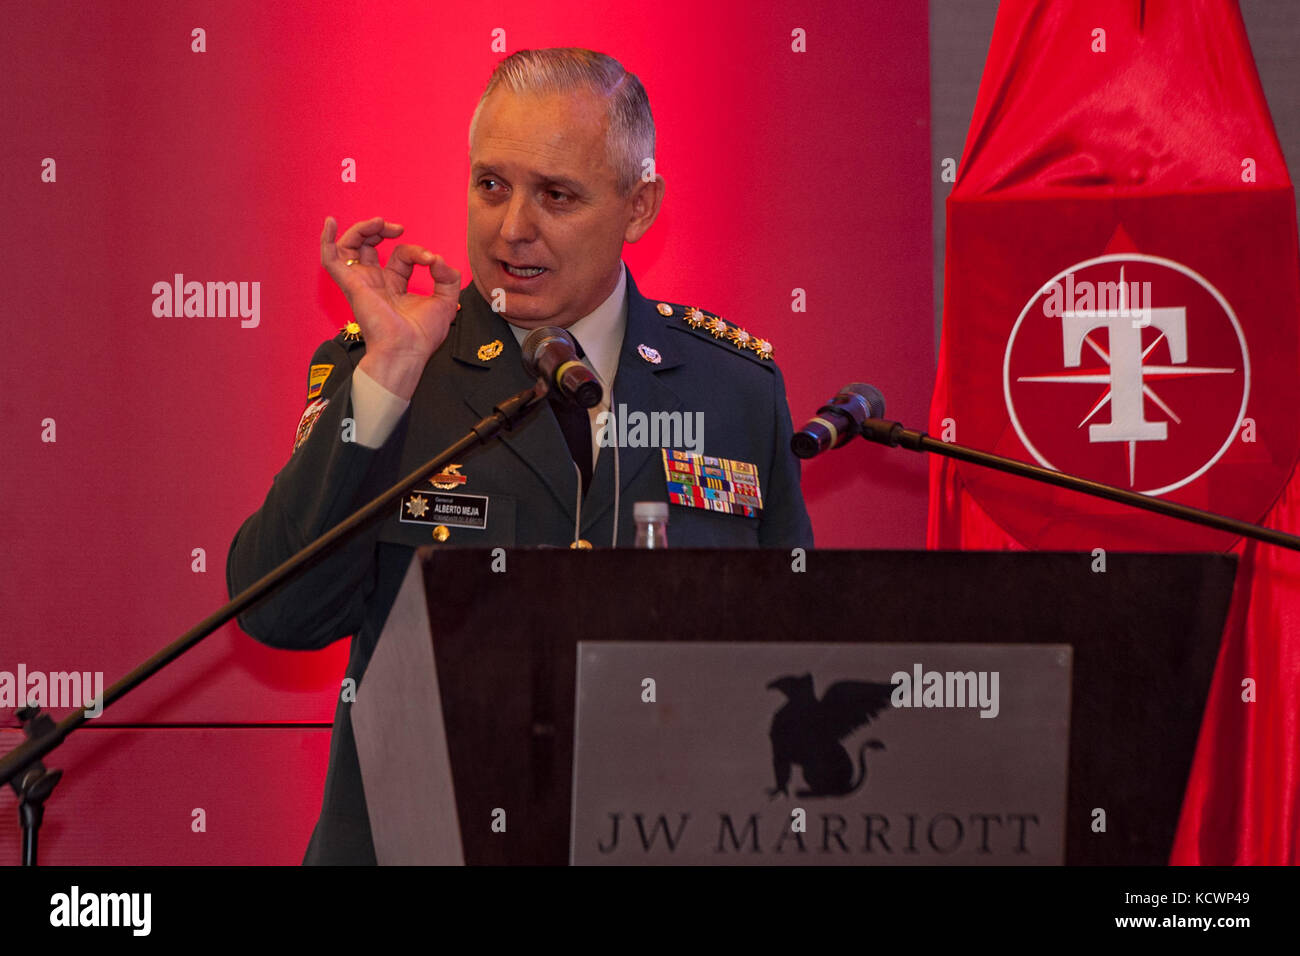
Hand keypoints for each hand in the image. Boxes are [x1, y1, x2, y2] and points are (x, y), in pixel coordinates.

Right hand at [320, 215, 460, 397]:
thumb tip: (437, 259)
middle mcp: (375, 283)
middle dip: (382, 230)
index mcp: (394, 286)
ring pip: (350, 248)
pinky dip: (326, 240)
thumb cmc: (422, 335)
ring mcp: (361, 283)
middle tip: (398, 228)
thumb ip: (449, 277)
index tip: (431, 260)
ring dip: (362, 229)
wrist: (406, 351)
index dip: (416, 252)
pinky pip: (329, 259)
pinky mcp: (351, 284)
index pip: (401, 256)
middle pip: (369, 246)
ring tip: (379, 223)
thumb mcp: (446, 301)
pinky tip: (330, 222)